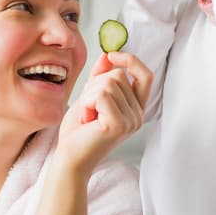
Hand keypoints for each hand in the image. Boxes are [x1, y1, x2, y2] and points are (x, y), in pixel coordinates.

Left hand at [56, 52, 152, 177]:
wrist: (69, 159)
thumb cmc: (78, 131)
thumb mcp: (89, 97)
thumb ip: (100, 77)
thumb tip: (106, 56)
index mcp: (135, 108)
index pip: (146, 76)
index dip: (131, 61)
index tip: (111, 55)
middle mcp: (138, 115)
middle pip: (118, 75)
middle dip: (94, 86)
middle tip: (88, 109)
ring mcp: (131, 120)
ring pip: (108, 83)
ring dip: (88, 96)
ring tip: (88, 116)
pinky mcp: (119, 124)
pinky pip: (101, 95)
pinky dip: (86, 103)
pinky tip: (86, 120)